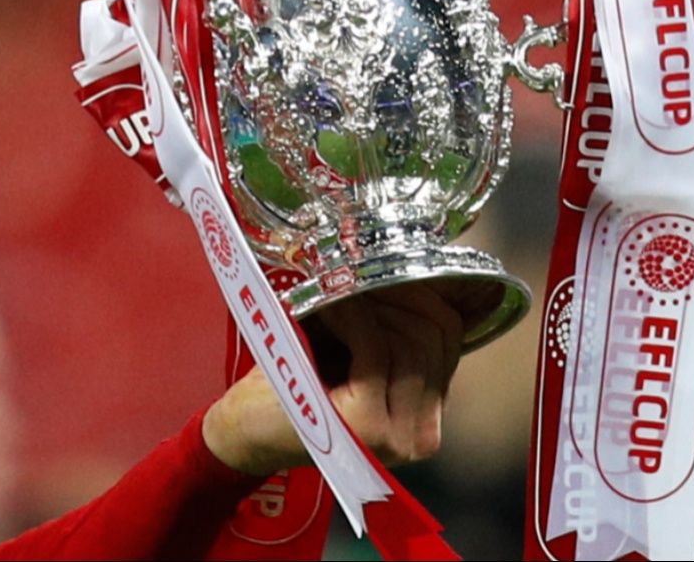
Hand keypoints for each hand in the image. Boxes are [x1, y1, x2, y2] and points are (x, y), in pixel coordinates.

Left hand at [202, 284, 465, 475]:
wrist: (243, 432)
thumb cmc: (291, 385)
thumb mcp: (348, 351)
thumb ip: (383, 325)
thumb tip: (396, 257)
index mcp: (426, 414)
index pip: (451, 336)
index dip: (420, 293)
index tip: (382, 266)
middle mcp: (423, 433)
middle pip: (435, 337)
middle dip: (395, 295)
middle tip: (353, 274)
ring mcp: (400, 435)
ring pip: (410, 343)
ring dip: (369, 305)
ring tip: (332, 291)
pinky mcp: (370, 427)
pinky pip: (376, 349)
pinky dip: (351, 318)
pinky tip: (324, 308)